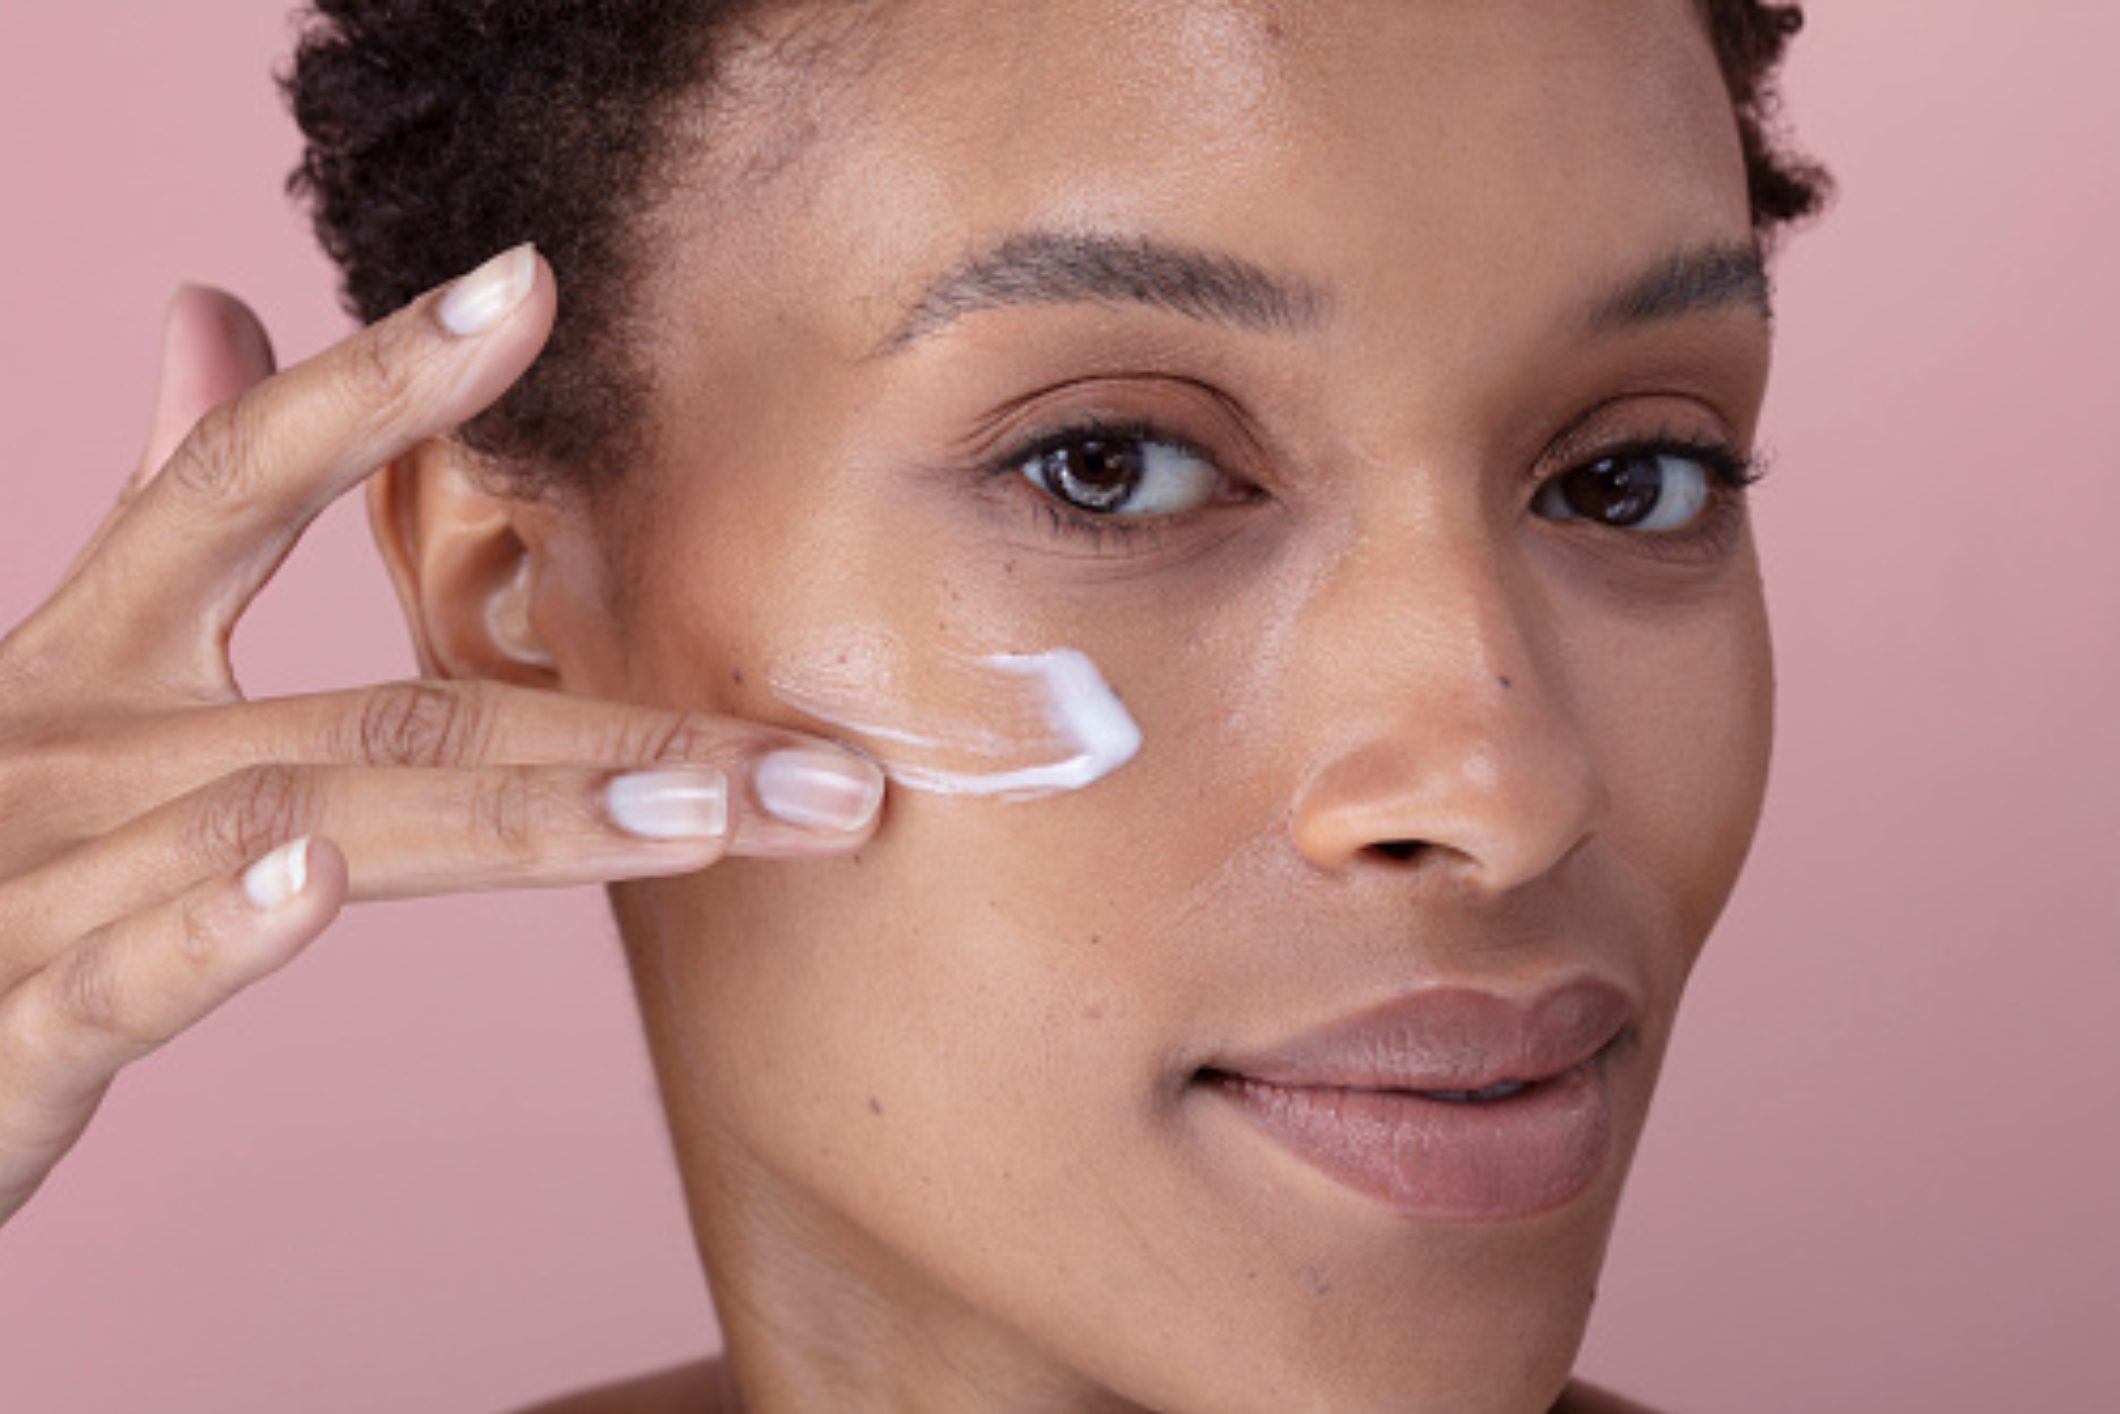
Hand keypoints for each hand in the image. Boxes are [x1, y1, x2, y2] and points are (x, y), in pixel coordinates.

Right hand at [0, 246, 883, 1224]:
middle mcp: (73, 751)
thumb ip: (164, 512)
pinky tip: (322, 881)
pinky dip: (208, 934)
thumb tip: (212, 313)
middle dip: (616, 731)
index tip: (535, 285)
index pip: (239, 480)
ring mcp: (30, 883)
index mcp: (93, 661)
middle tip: (827, 768)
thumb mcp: (68, 677)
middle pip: (376, 706)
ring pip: (306, 823)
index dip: (379, 380)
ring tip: (711, 813)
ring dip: (525, 817)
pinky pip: (108, 982)